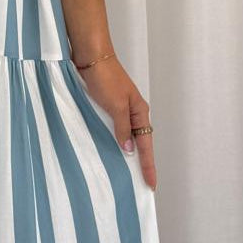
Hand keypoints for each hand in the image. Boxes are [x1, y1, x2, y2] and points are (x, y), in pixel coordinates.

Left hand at [75, 53, 155, 189]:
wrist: (91, 57)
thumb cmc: (105, 78)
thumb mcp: (116, 105)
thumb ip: (122, 128)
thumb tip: (129, 150)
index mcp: (139, 112)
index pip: (146, 145)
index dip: (148, 166)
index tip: (151, 185)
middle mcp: (132, 113)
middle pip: (139, 144)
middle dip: (141, 164)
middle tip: (142, 186)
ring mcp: (119, 111)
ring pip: (125, 138)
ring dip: (126, 155)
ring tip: (127, 176)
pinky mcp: (106, 108)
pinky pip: (112, 131)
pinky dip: (113, 143)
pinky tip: (109, 153)